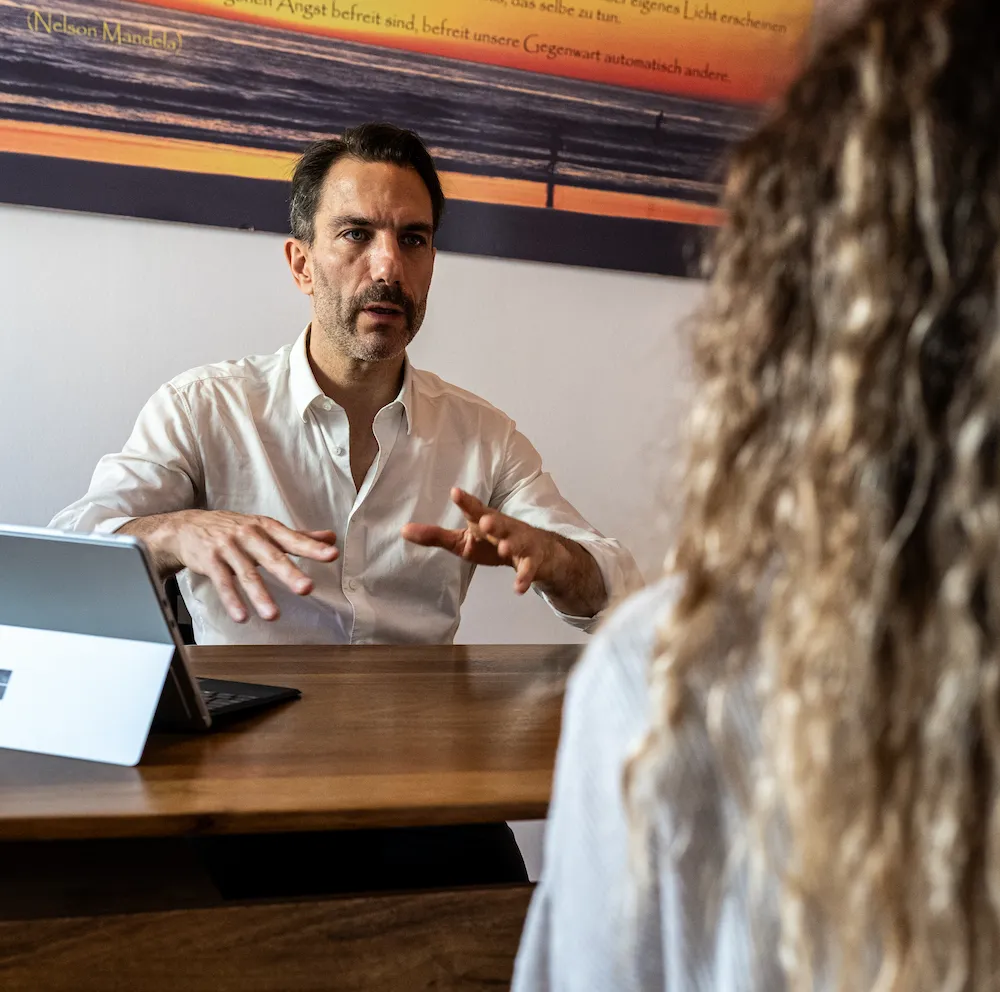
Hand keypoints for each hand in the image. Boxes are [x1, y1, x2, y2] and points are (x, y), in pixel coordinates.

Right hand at [157, 510, 337, 622]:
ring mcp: (228, 547)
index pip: (293, 538)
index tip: (332, 554)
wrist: (188, 526)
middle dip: (290, 573)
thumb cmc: (234, 529)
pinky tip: (242, 616)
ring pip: (247, 574)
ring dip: (260, 595)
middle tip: (306, 588)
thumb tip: (331, 538)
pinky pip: (222, 583)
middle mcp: (249, 534)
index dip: (312, 547)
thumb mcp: (265, 528)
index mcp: (266, 527)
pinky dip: (232, 601)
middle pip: (272, 556)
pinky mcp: (210, 560)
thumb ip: (298, 536)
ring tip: (274, 615)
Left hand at [401, 487, 562, 595]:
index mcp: (485, 520)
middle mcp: (504, 528)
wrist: (538, 552)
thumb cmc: (493, 542)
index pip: (474, 509)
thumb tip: (402, 531)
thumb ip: (435, 537)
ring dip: (511, 545)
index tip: (455, 492)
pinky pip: (529, 569)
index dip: (466, 501)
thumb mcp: (463, 540)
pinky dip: (524, 578)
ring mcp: (521, 543)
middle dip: (494, 522)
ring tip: (504, 549)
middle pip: (500, 523)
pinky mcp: (532, 561)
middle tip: (485, 521)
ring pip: (518, 543)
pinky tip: (519, 588)